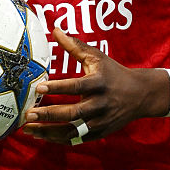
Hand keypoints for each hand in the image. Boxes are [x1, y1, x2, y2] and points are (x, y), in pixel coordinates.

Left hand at [21, 27, 168, 144]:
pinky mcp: (99, 133)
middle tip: (28, 113)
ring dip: (49, 131)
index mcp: (99, 83)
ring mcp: (100, 122)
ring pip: (72, 131)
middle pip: (73, 113)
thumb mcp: (97, 57)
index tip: (39, 88)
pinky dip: (58, 139)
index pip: (76, 86)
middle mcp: (100, 104)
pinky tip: (40, 135)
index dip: (58, 88)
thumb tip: (55, 29)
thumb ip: (74, 45)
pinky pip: (76, 139)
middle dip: (49, 114)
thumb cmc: (113, 72)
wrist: (140, 95)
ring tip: (28, 129)